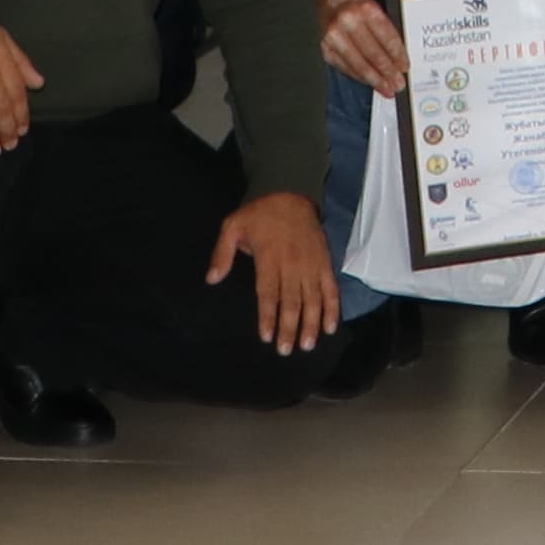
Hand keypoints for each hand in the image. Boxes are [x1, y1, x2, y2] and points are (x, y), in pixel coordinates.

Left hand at [213, 192, 340, 352]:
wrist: (292, 193)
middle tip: (286, 350)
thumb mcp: (232, 225)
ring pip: (313, 299)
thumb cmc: (260, 214)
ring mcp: (311, 264)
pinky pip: (331, 288)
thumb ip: (222, 253)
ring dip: (311, 323)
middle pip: (292, 301)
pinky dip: (333, 308)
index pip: (268, 294)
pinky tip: (330, 326)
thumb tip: (212, 279)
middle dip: (290, 328)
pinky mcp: (325, 262)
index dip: (268, 316)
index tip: (266, 337)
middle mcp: (292, 265)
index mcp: (269, 258)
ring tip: (308, 345)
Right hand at [314, 0, 406, 94]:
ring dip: (374, 79)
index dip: (397, 54)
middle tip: (398, 84)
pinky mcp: (324, 48)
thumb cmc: (352, 2)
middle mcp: (348, 22)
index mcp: (365, 8)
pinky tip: (369, 82)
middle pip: (373, 53)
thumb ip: (383, 28)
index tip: (405, 67)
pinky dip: (358, 76)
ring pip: (358, 64)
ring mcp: (334, 36)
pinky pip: (345, 66)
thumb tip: (397, 56)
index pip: (386, 36)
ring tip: (386, 89)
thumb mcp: (372, 6)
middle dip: (387, 72)